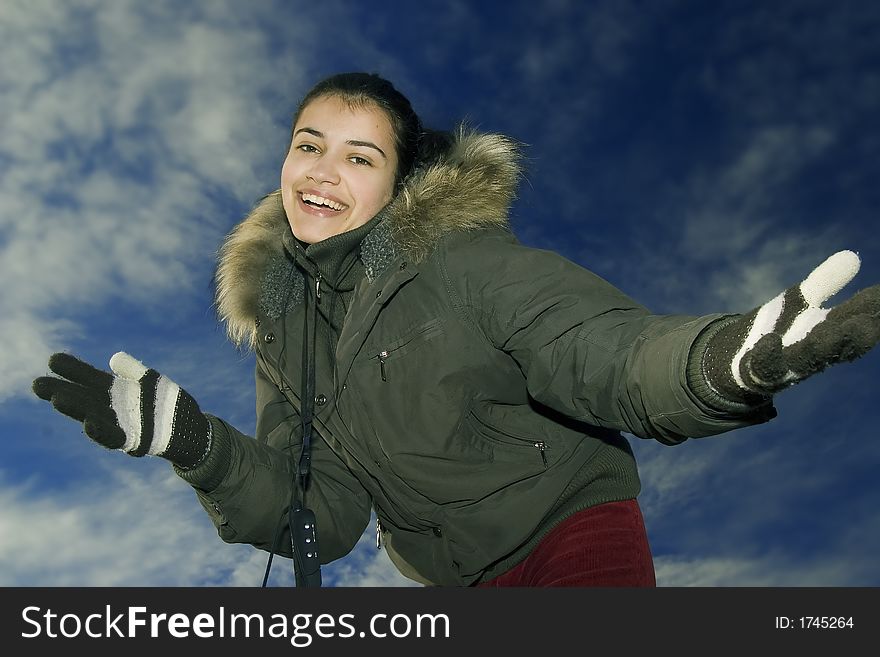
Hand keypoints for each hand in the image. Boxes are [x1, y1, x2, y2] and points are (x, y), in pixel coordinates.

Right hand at [32, 352, 210, 468]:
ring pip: (92, 416)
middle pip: (82, 398)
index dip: (73, 370)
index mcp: (117, 391)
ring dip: (75, 409)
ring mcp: (121, 425)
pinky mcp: (134, 441)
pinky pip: (114, 437)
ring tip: (56, 399)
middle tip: (37, 384)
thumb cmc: (170, 405)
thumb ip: (133, 370)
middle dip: (60, 391)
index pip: (89, 378)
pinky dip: (101, 431)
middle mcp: (114, 408)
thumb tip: (113, 359)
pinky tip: (89, 422)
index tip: (53, 360)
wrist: (193, 431)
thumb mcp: (153, 381)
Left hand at [700, 250, 879, 402]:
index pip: (858, 319)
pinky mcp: (759, 372)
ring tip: (832, 331)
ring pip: (809, 358)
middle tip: (868, 323)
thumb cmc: (777, 329)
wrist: (733, 362)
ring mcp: (787, 364)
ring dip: (821, 346)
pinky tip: (770, 341)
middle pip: (840, 344)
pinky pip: (766, 366)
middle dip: (855, 334)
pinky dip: (769, 355)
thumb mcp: (799, 302)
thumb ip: (824, 282)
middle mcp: (815, 352)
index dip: (872, 309)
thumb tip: (851, 256)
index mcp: (829, 332)